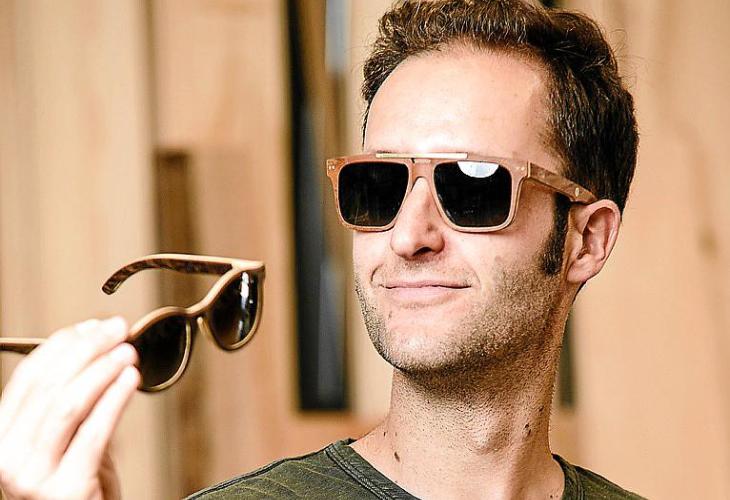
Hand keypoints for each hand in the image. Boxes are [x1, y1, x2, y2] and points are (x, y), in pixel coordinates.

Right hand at [0, 317, 139, 499]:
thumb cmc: (78, 479)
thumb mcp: (67, 434)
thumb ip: (73, 396)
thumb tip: (98, 339)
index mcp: (3, 436)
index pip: (29, 376)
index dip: (63, 344)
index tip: (94, 325)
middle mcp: (9, 457)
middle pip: (50, 385)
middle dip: (88, 349)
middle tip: (118, 330)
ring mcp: (33, 476)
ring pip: (69, 404)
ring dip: (103, 369)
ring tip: (128, 351)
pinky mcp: (66, 489)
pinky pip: (93, 432)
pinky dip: (115, 398)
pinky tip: (131, 378)